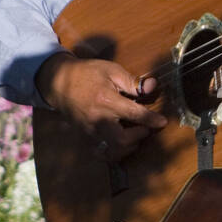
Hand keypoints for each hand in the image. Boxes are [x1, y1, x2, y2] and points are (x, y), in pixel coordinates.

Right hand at [35, 52, 166, 160]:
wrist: (58, 82)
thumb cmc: (87, 73)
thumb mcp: (111, 71)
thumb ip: (132, 82)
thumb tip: (153, 86)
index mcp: (106, 100)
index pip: (134, 114)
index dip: (151, 120)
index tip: (163, 122)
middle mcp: (98, 119)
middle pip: (122, 140)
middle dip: (139, 137)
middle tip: (145, 128)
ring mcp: (90, 130)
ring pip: (113, 150)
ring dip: (129, 146)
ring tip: (135, 134)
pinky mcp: (86, 136)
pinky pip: (103, 151)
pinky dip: (115, 150)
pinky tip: (122, 142)